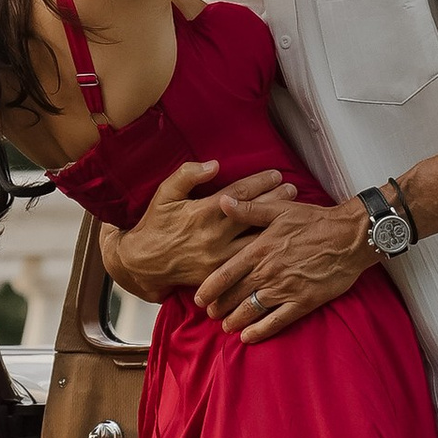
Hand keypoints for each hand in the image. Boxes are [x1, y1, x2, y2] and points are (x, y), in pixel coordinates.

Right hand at [104, 157, 299, 305]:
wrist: (144, 263)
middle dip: (276, 201)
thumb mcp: (164, 195)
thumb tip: (214, 164)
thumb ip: (187, 175)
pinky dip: (263, 252)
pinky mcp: (220, 274)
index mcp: (202, 212)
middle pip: (253, 216)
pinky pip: (247, 263)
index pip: (238, 194)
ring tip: (292, 215)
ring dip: (274, 226)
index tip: (276, 174)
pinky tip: (277, 243)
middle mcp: (214, 235)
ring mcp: (219, 257)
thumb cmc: (155, 225)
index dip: (259, 183)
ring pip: (255, 240)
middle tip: (294, 190)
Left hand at [196, 195, 372, 341]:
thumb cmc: (314, 220)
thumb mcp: (279, 209)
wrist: (350, 237)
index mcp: (259, 250)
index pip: (225, 273)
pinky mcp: (303, 301)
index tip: (198, 299)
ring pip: (252, 310)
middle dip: (220, 307)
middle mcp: (268, 272)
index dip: (209, 288)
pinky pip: (277, 321)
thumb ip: (249, 209)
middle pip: (235, 295)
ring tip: (226, 326)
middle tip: (210, 314)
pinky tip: (249, 337)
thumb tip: (222, 201)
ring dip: (235, 320)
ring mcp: (285, 289)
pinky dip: (261, 331)